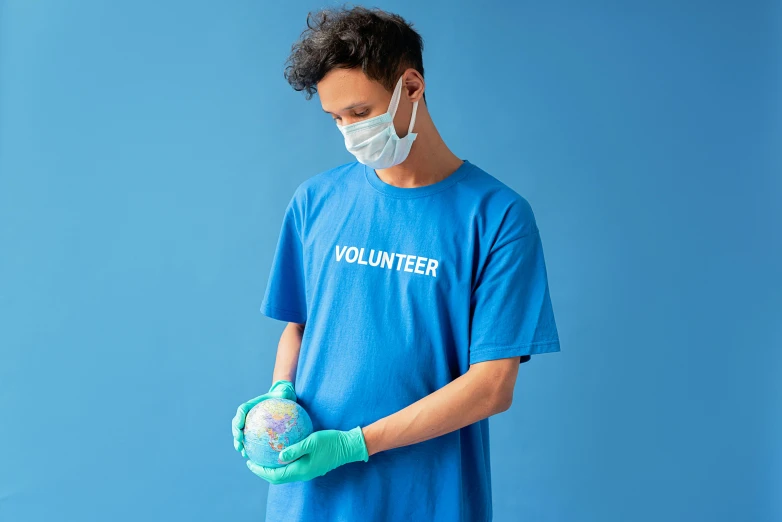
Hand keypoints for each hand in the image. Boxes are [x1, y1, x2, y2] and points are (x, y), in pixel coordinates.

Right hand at [232, 380, 296, 457]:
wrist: (281, 402)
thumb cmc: (282, 397)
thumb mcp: (284, 393)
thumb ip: (285, 392)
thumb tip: (286, 393)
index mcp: (252, 405)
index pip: (242, 410)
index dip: (239, 417)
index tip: (240, 425)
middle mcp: (248, 415)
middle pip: (237, 424)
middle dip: (235, 433)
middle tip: (239, 440)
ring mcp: (249, 424)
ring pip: (240, 434)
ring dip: (238, 443)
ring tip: (242, 451)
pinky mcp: (254, 432)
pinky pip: (249, 441)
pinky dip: (248, 448)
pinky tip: (250, 457)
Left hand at [246, 426, 368, 483]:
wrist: (348, 447)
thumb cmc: (331, 442)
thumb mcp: (312, 442)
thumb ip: (295, 449)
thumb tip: (278, 456)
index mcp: (301, 470)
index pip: (275, 475)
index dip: (260, 470)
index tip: (249, 462)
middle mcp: (302, 474)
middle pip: (277, 478)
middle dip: (263, 471)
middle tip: (251, 461)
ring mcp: (307, 472)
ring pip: (284, 474)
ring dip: (271, 469)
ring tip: (262, 458)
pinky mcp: (310, 467)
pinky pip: (291, 468)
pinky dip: (281, 464)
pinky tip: (279, 453)